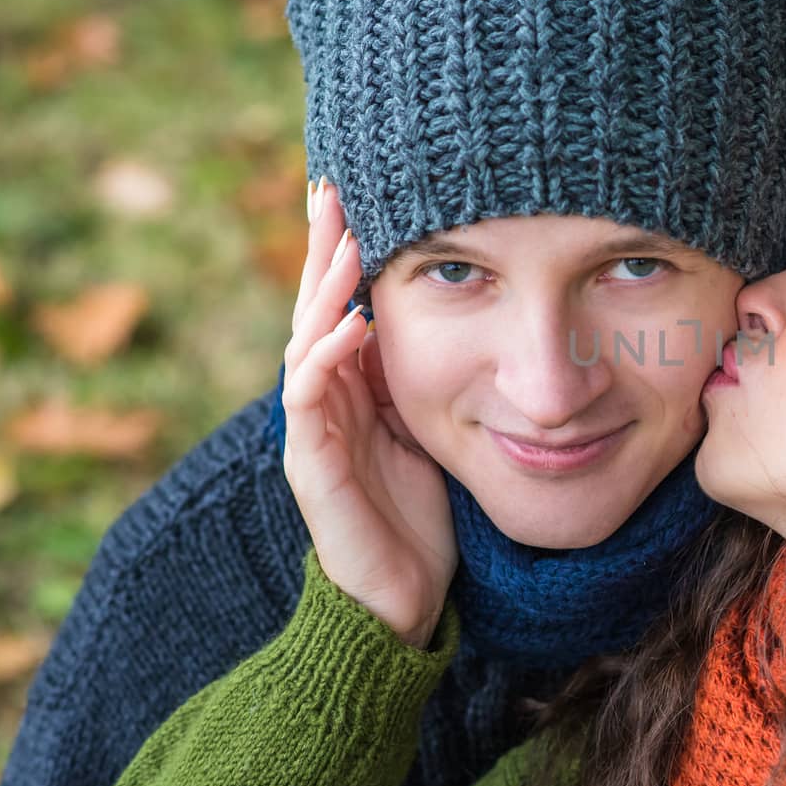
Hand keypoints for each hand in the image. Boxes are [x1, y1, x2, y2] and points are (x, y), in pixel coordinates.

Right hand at [281, 181, 455, 647]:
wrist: (402, 599)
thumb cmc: (423, 514)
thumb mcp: (438, 429)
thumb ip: (435, 378)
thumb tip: (480, 319)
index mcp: (353, 385)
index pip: (344, 302)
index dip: (347, 250)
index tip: (362, 191)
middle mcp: (324, 397)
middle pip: (314, 306)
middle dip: (323, 247)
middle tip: (331, 187)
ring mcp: (312, 429)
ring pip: (306, 340)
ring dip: (323, 289)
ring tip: (345, 240)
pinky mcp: (311, 463)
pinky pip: (308, 398)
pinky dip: (327, 356)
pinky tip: (350, 324)